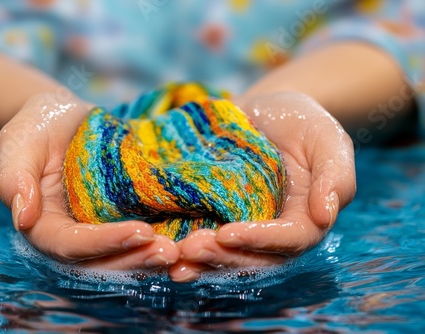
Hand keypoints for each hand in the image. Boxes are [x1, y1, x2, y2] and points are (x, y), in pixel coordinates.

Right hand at [0, 91, 178, 268]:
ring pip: (124, 254)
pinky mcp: (120, 216)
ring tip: (182, 251)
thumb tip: (22, 217)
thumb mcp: (18, 144)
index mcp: (44, 225)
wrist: (64, 117)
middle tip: (170, 252)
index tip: (139, 231)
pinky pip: (140, 234)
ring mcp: (99, 228)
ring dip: (151, 256)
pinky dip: (162, 238)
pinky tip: (188, 236)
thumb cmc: (36, 127)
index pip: (71, 246)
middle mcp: (73, 235)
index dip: (104, 243)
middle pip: (102, 261)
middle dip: (135, 259)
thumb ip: (15, 179)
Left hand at [169, 91, 355, 281]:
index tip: (229, 233)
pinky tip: (161, 246)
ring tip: (175, 257)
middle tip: (191, 249)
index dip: (260, 241)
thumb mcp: (327, 141)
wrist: (265, 112)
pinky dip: (183, 245)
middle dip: (222, 257)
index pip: (288, 241)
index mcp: (303, 219)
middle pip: (252, 258)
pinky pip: (202, 234)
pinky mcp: (216, 215)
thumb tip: (327, 215)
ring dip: (200, 260)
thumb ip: (335, 177)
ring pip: (225, 255)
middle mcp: (272, 231)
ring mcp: (242, 225)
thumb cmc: (302, 123)